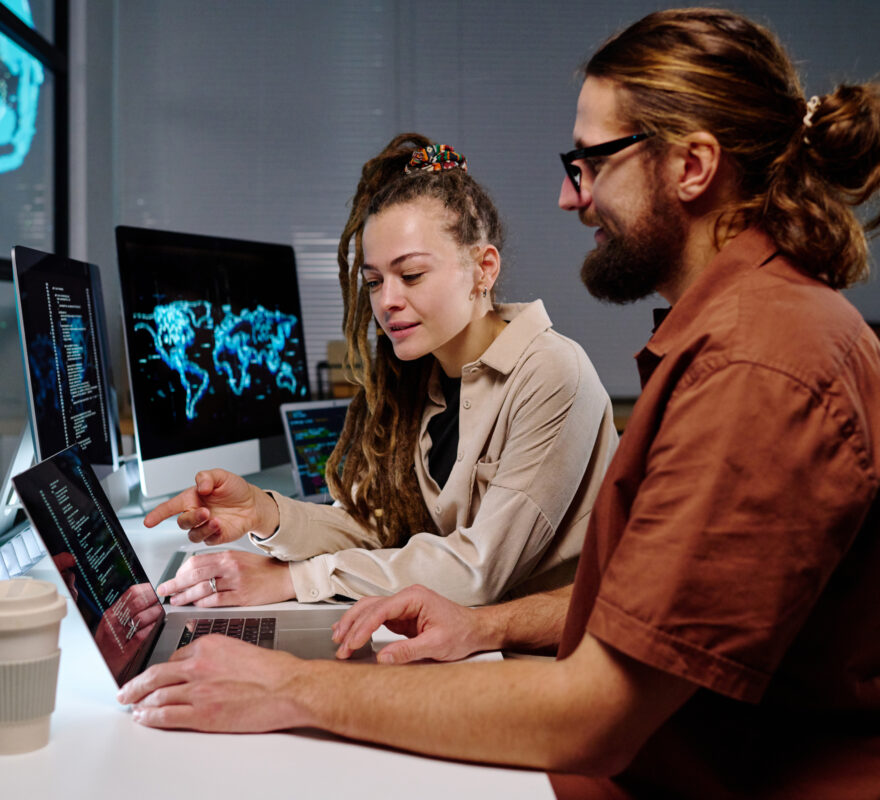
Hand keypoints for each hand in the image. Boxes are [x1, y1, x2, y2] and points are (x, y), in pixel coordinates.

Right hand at [96, 583, 163, 681]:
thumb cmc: (106, 644)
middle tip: (163, 599)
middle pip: (138, 603)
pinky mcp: (125, 650)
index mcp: (111, 614)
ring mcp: (118, 637)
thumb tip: (145, 595)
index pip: (131, 593)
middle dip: (154, 599)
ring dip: (155, 613)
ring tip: (162, 611)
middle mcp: (113, 623)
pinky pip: (141, 635)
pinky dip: (151, 628)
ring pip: (141, 618)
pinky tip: (157, 625)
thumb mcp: (111, 623)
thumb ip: (125, 610)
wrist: (97, 666)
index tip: (157, 589)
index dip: (148, 589)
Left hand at [117, 635, 310, 731]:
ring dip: (140, 702)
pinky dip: (150, 717)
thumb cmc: (275, 670)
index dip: (161, 670)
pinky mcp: (202, 714)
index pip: (175, 658)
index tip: (155, 675)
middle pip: (156, 675)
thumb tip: (210, 668)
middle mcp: (198, 665)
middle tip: (126, 691)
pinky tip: (144, 717)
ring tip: (133, 706)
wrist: (289, 687)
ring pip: (157, 695)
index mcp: (209, 645)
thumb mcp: (242, 649)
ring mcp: (198, 690)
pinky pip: (166, 715)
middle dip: (136, 685)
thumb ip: (219, 656)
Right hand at [143, 469, 279, 544]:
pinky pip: (208, 540)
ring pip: (193, 534)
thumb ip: (207, 477)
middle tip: (205, 512)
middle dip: (191, 518)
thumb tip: (200, 487)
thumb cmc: (234, 490)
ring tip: (217, 520)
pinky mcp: (216, 536)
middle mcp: (195, 514)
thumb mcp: (221, 476)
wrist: (253, 504)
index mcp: (191, 499)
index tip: (148, 521)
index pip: (169, 507)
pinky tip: (221, 526)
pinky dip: (213, 534)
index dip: (157, 514)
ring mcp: (205, 526)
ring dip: (203, 528)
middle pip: (182, 522)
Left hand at [157, 550, 294, 606]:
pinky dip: (202, 603)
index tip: (172, 578)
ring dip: (185, 596)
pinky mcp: (242, 596)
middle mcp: (230, 566)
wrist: (285, 577)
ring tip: (176, 601)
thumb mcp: (239, 558)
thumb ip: (218, 563)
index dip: (180, 571)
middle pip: (194, 574)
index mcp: (228, 555)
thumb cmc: (262, 569)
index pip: (196, 561)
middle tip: (164, 590)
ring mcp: (236, 581)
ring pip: (202, 588)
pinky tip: (196, 605)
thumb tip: (194, 572)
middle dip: (175, 584)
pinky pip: (216, 600)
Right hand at [332, 584, 490, 663]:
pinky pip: (376, 618)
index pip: (381, 609)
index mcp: (414, 597)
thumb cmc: (461, 632)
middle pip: (369, 606)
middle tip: (341, 646)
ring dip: (353, 624)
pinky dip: (361, 626)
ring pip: (369, 609)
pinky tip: (351, 635)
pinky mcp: (401, 617)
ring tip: (339, 640)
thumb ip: (408, 651)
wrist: (475, 630)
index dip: (363, 627)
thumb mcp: (436, 645)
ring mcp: (402, 606)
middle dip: (352, 625)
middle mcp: (406, 598)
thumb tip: (382, 657)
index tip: (352, 643)